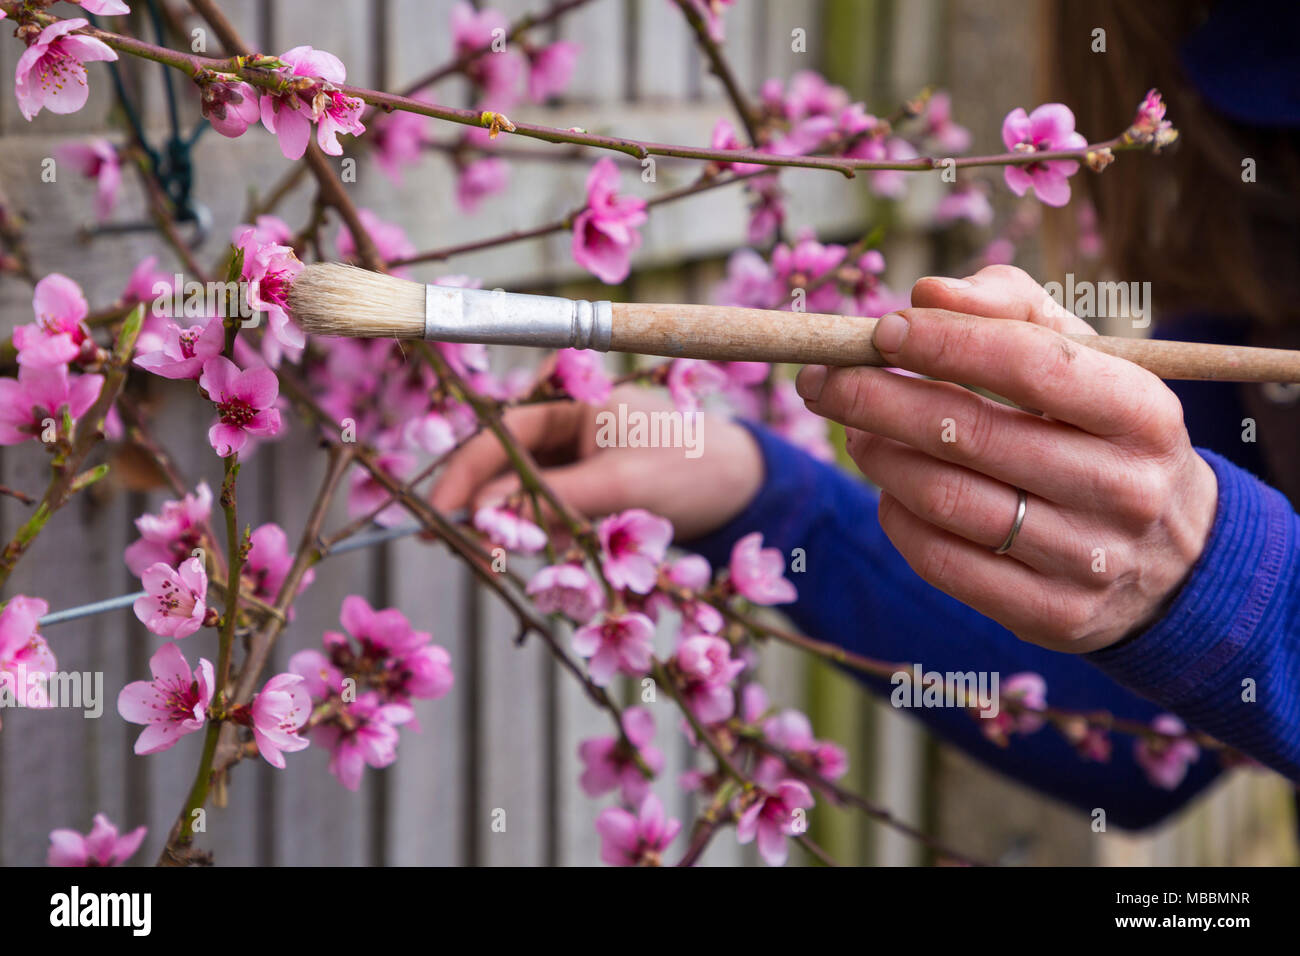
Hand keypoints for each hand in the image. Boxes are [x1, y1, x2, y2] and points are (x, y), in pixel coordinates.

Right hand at [430, 385, 763, 540]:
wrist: (742, 491)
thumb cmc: (690, 469)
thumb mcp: (620, 484)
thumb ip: (550, 499)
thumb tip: (483, 516)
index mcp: (573, 398)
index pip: (501, 433)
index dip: (466, 473)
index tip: (440, 511)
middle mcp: (566, 422)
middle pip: (503, 464)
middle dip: (486, 505)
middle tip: (460, 545)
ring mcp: (574, 456)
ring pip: (521, 493)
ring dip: (514, 524)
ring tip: (512, 552)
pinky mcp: (584, 487)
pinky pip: (545, 509)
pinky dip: (539, 532)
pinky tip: (544, 550)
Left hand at [795, 265, 1218, 653]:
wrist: (1175, 559)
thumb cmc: (1104, 433)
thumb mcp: (1087, 360)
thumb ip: (1012, 309)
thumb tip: (927, 293)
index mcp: (1144, 414)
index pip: (1033, 366)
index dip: (946, 343)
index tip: (881, 330)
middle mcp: (1124, 490)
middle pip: (971, 435)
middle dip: (877, 398)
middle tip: (823, 380)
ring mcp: (1088, 561)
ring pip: (945, 499)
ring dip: (878, 455)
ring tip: (854, 430)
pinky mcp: (1051, 615)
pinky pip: (940, 559)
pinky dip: (896, 515)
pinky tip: (889, 487)